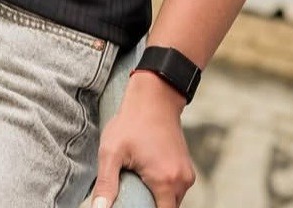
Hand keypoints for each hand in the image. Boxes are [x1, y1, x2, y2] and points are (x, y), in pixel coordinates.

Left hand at [91, 71, 195, 207]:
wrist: (155, 95)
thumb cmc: (131, 121)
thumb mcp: (112, 151)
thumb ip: (106, 183)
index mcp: (166, 181)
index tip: (133, 201)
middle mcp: (182, 180)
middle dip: (149, 205)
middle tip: (132, 189)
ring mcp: (187, 174)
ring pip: (171, 201)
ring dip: (156, 197)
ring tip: (138, 181)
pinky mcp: (186, 167)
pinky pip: (175, 189)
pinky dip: (162, 188)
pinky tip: (147, 174)